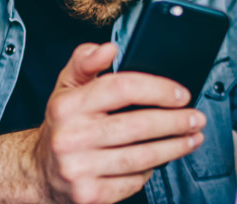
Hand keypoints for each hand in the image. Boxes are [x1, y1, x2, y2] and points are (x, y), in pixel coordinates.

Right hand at [33, 43, 206, 202]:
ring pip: (141, 157)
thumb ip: (85, 61)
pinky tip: (159, 160)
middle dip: (176, 122)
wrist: (39, 172)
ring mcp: (79, 169)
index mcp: (67, 106)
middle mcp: (71, 137)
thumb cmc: (62, 125)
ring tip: (192, 139)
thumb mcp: (66, 87)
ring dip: (175, 147)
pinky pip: (133, 181)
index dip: (159, 89)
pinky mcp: (90, 195)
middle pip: (138, 125)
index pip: (122, 88)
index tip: (182, 95)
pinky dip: (150, 171)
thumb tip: (108, 48)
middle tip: (196, 119)